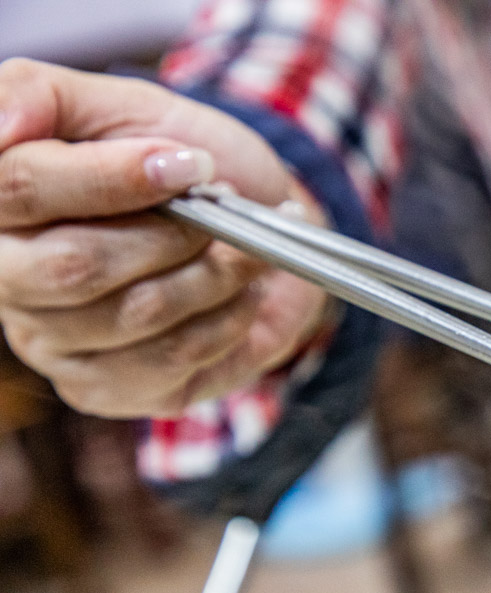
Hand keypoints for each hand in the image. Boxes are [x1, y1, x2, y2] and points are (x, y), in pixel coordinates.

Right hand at [0, 59, 330, 417]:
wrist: (255, 226)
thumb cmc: (182, 162)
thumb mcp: (123, 106)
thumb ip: (44, 96)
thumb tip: (1, 123)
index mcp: (2, 206)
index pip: (20, 190)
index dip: (113, 178)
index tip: (190, 164)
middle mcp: (11, 279)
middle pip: (74, 267)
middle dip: (172, 235)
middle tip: (223, 207)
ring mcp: (54, 343)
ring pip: (134, 315)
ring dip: (212, 276)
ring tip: (244, 249)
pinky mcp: (106, 389)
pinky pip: (171, 361)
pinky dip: (226, 319)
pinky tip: (240, 293)